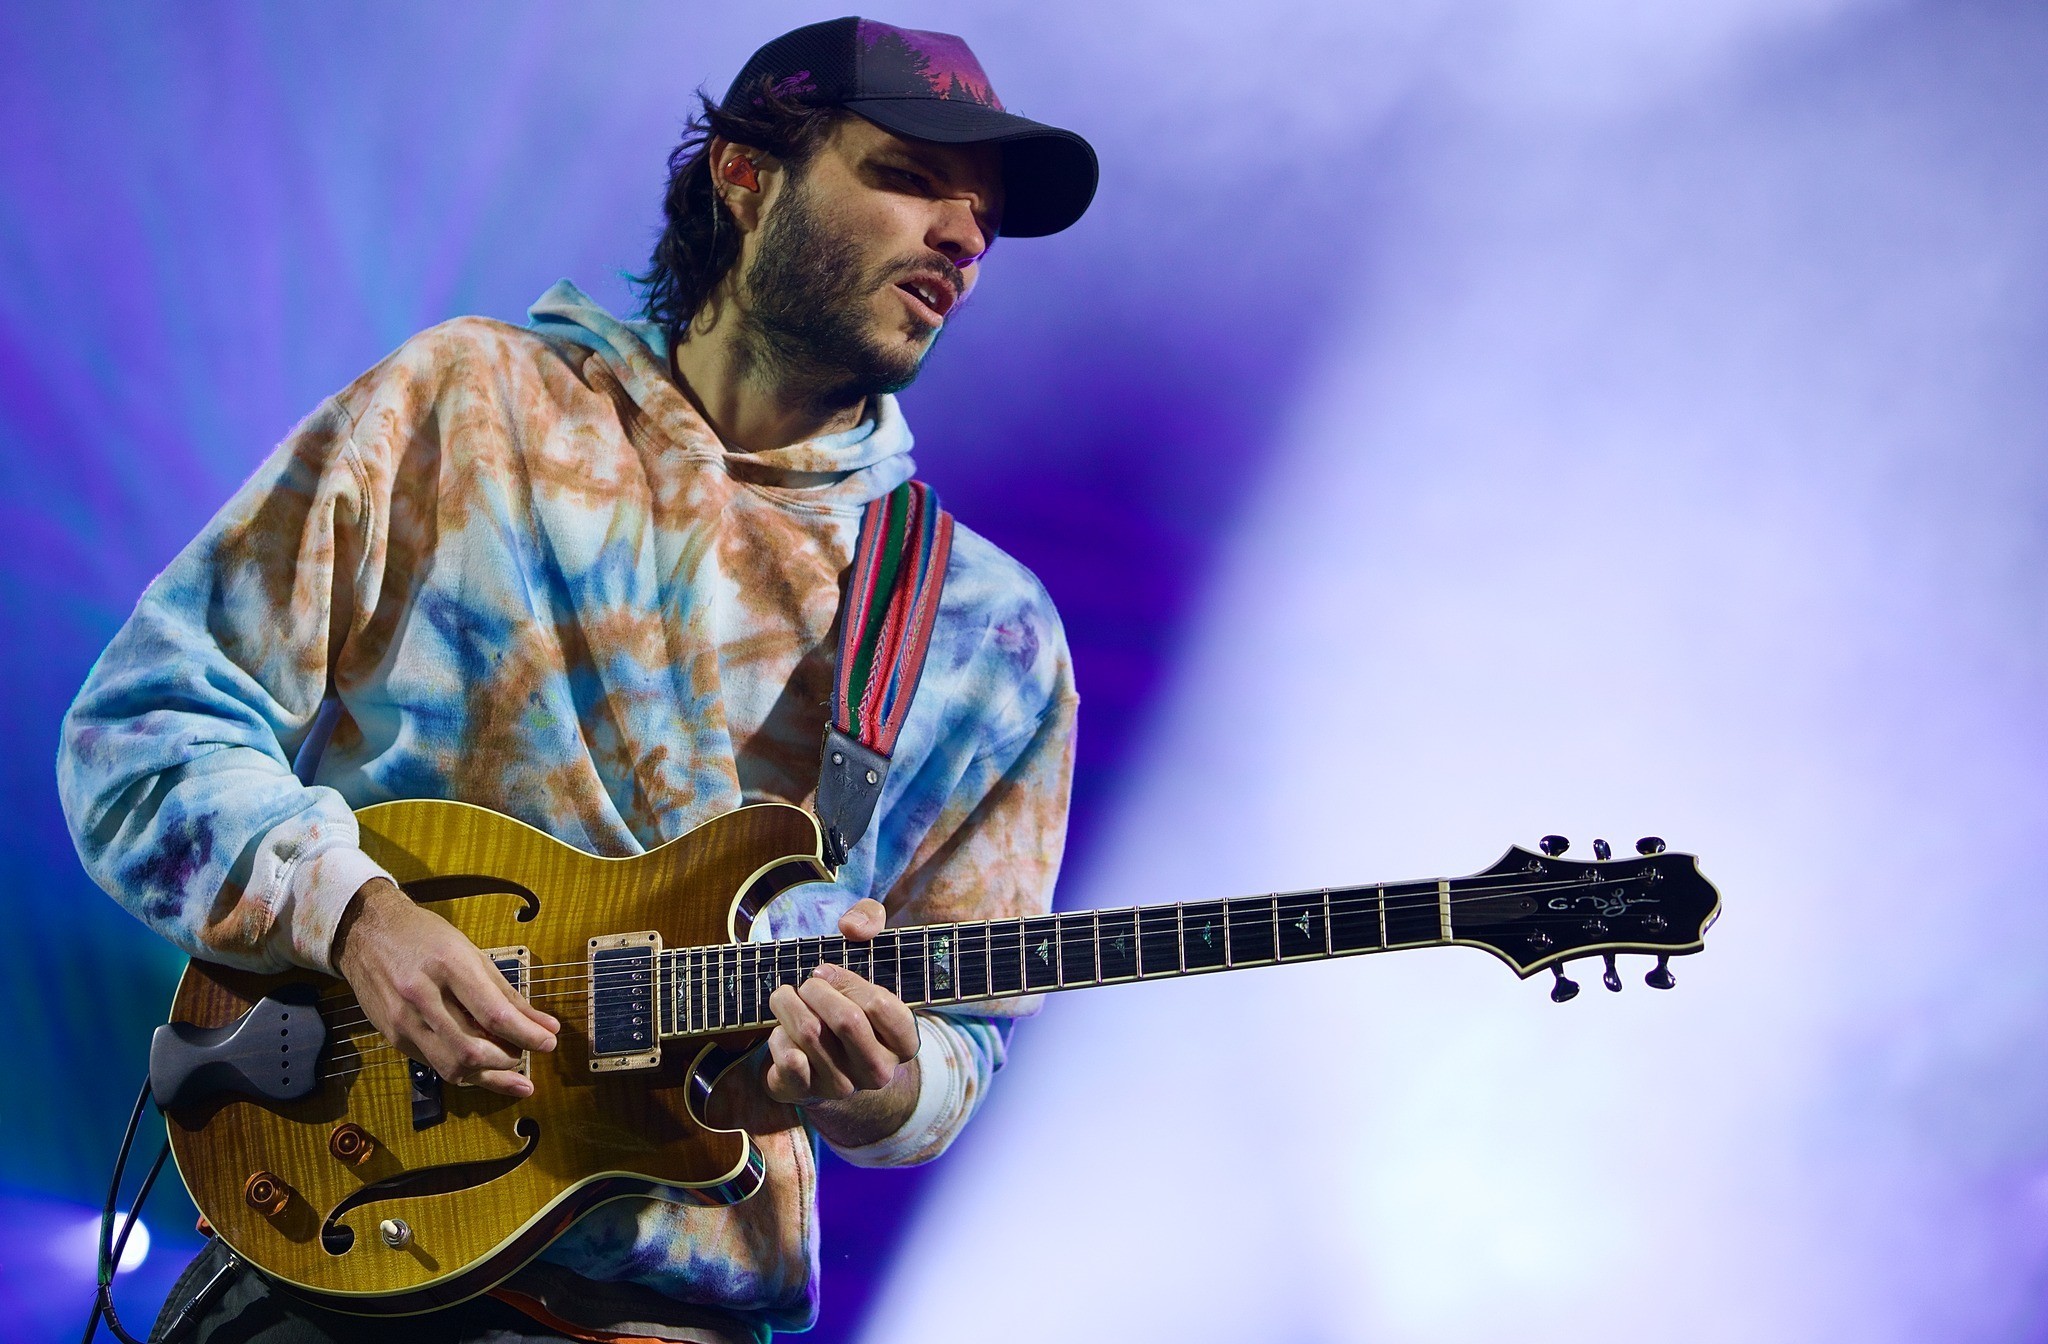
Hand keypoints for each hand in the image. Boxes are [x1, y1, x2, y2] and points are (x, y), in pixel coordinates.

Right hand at [332, 878, 557, 1097]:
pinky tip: (482, 1067)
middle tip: (526, 1053)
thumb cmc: (424, 936)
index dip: (527, 1036)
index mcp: (449, 966)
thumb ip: (507, 993)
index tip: (549, 1041)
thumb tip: (543, 1024)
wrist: (366, 932)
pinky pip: (435, 1065)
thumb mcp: (471, 952)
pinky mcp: (394, 1037)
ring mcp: (404, 1021)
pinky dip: (464, 1070)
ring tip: (511, 1069)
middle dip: (508, 1060)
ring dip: (488, 1075)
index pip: (495, 1015)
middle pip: (472, 1049)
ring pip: (452, 1067)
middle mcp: (422, 997)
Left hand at [763, 898, 920, 1108]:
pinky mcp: (809, 1095)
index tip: (825, 971)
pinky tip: (780, 1031)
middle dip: (815, 991)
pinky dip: (777, 1038)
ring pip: (810, 1035)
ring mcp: (845, 1087)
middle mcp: (880, 1070)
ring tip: (784, 996)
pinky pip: (788, 1061)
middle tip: (805, 984)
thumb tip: (852, 928)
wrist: (830, 1060)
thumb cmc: (851, 997)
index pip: (881, 1007)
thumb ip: (870, 919)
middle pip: (846, 1020)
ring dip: (787, 1004)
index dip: (847, 981)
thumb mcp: (870, 951)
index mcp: (905, 1041)